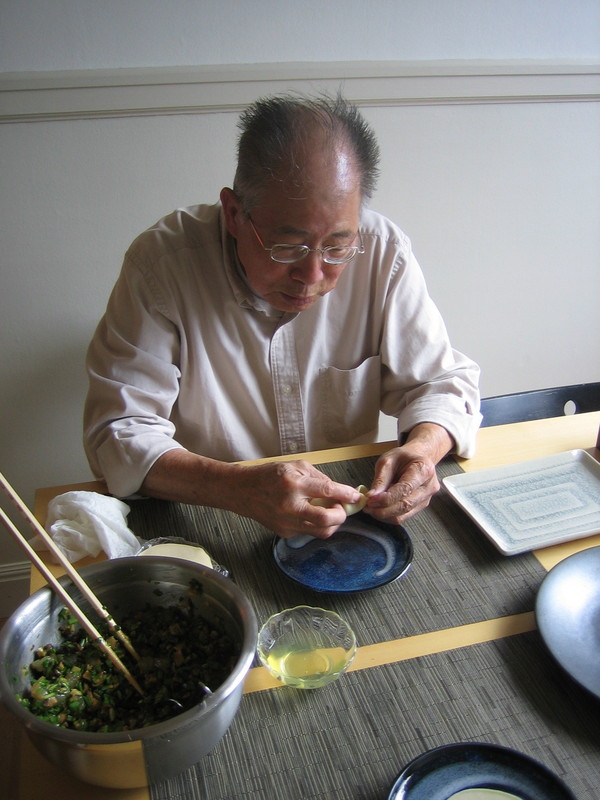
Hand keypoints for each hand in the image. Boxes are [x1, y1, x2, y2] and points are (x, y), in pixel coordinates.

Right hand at [234, 460, 361, 539]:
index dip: (345, 494)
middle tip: (343, 508)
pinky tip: (312, 514)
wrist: (242, 491)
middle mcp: (290, 506)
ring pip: (320, 531)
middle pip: (326, 520)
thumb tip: (338, 491)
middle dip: (341, 515)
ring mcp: (286, 523)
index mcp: (293, 485)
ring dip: (332, 523)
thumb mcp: (295, 467)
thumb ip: (319, 478)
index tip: (356, 497)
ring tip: (330, 511)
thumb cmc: (269, 475)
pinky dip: (316, 524)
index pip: (327, 491)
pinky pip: (308, 532)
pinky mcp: (284, 533)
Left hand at [364, 423, 453, 524]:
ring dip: (384, 515)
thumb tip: (371, 497)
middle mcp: (429, 486)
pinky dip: (389, 515)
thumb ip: (380, 479)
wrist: (416, 459)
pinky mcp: (420, 506)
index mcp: (423, 469)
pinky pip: (403, 517)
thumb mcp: (387, 461)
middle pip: (405, 505)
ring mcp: (426, 498)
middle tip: (367, 507)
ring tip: (371, 507)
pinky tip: (379, 508)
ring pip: (404, 515)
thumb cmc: (402, 458)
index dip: (386, 498)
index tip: (370, 500)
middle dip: (383, 509)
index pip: (405, 489)